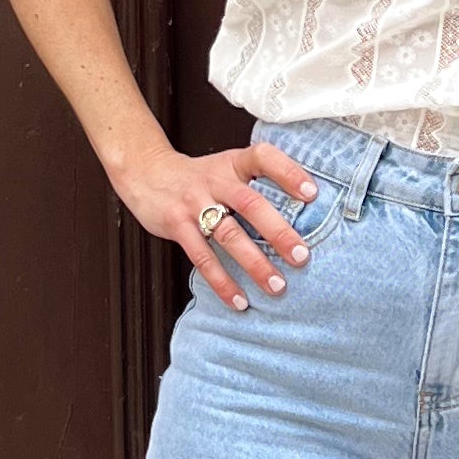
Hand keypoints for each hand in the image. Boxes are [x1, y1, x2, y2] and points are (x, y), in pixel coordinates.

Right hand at [112, 137, 319, 310]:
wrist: (146, 173)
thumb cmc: (198, 176)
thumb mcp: (227, 166)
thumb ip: (255, 182)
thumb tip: (304, 212)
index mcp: (233, 163)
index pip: (263, 158)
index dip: (289, 173)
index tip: (312, 193)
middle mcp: (215, 181)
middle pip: (250, 204)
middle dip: (278, 232)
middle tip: (302, 255)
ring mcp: (194, 204)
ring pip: (228, 235)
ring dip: (254, 263)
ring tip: (276, 285)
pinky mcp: (177, 226)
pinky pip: (202, 257)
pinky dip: (221, 282)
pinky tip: (238, 300)